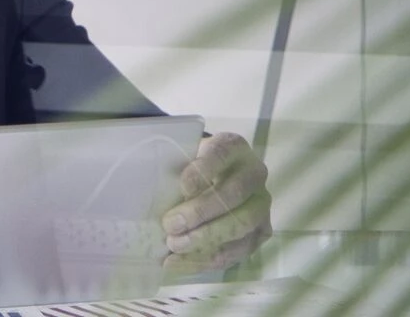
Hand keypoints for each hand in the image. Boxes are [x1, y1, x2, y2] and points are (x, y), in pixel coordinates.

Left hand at [162, 131, 272, 274]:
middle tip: (169, 225)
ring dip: (205, 239)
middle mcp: (254, 175)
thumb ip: (172, 167)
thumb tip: (147, 191)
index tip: (181, 187)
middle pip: (233, 195)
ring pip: (240, 225)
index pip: (221, 153)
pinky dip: (206, 259)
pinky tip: (179, 262)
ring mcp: (261, 205)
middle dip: (199, 213)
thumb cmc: (192, 165)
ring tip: (174, 245)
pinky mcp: (261, 232)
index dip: (203, 170)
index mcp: (234, 147)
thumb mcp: (182, 156)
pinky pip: (238, 250)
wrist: (218, 178)